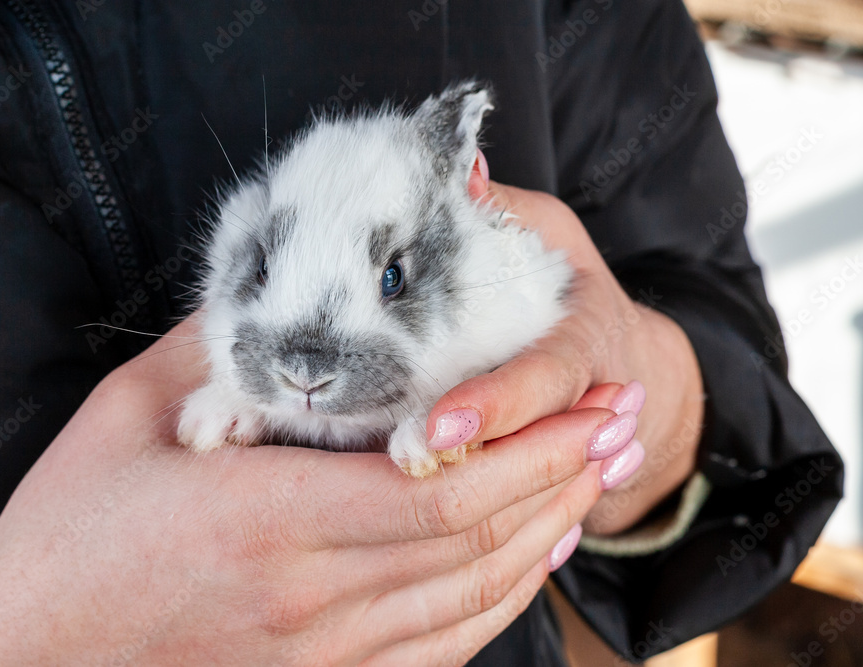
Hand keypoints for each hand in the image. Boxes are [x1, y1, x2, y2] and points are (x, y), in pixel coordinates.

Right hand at [0, 314, 624, 665]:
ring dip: (546, 537)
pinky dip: (499, 602)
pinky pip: (436, 648)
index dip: (533, 450)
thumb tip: (294, 296)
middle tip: (621, 425)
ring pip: (470, 600)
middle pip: (476, 541)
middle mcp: (310, 597)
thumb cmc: (68, 530)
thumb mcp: (131, 414)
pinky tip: (532, 562)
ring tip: (598, 482)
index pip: (441, 490)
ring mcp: (318, 652)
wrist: (22, 653)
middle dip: (564, 478)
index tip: (590, 404)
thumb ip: (225, 350)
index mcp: (267, 520)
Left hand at [431, 176, 703, 534]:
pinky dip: (490, 524)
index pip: (550, 377)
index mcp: (584, 339)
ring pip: (537, 486)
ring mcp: (579, 445)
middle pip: (547, 447)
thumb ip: (501, 212)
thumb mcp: (546, 234)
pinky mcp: (552, 476)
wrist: (626, 364)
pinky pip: (522, 505)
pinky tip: (431, 548)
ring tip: (413, 526)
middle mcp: (591, 398)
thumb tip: (457, 166)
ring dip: (489, 509)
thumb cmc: (565, 287)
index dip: (499, 404)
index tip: (439, 429)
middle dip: (486, 469)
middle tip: (415, 478)